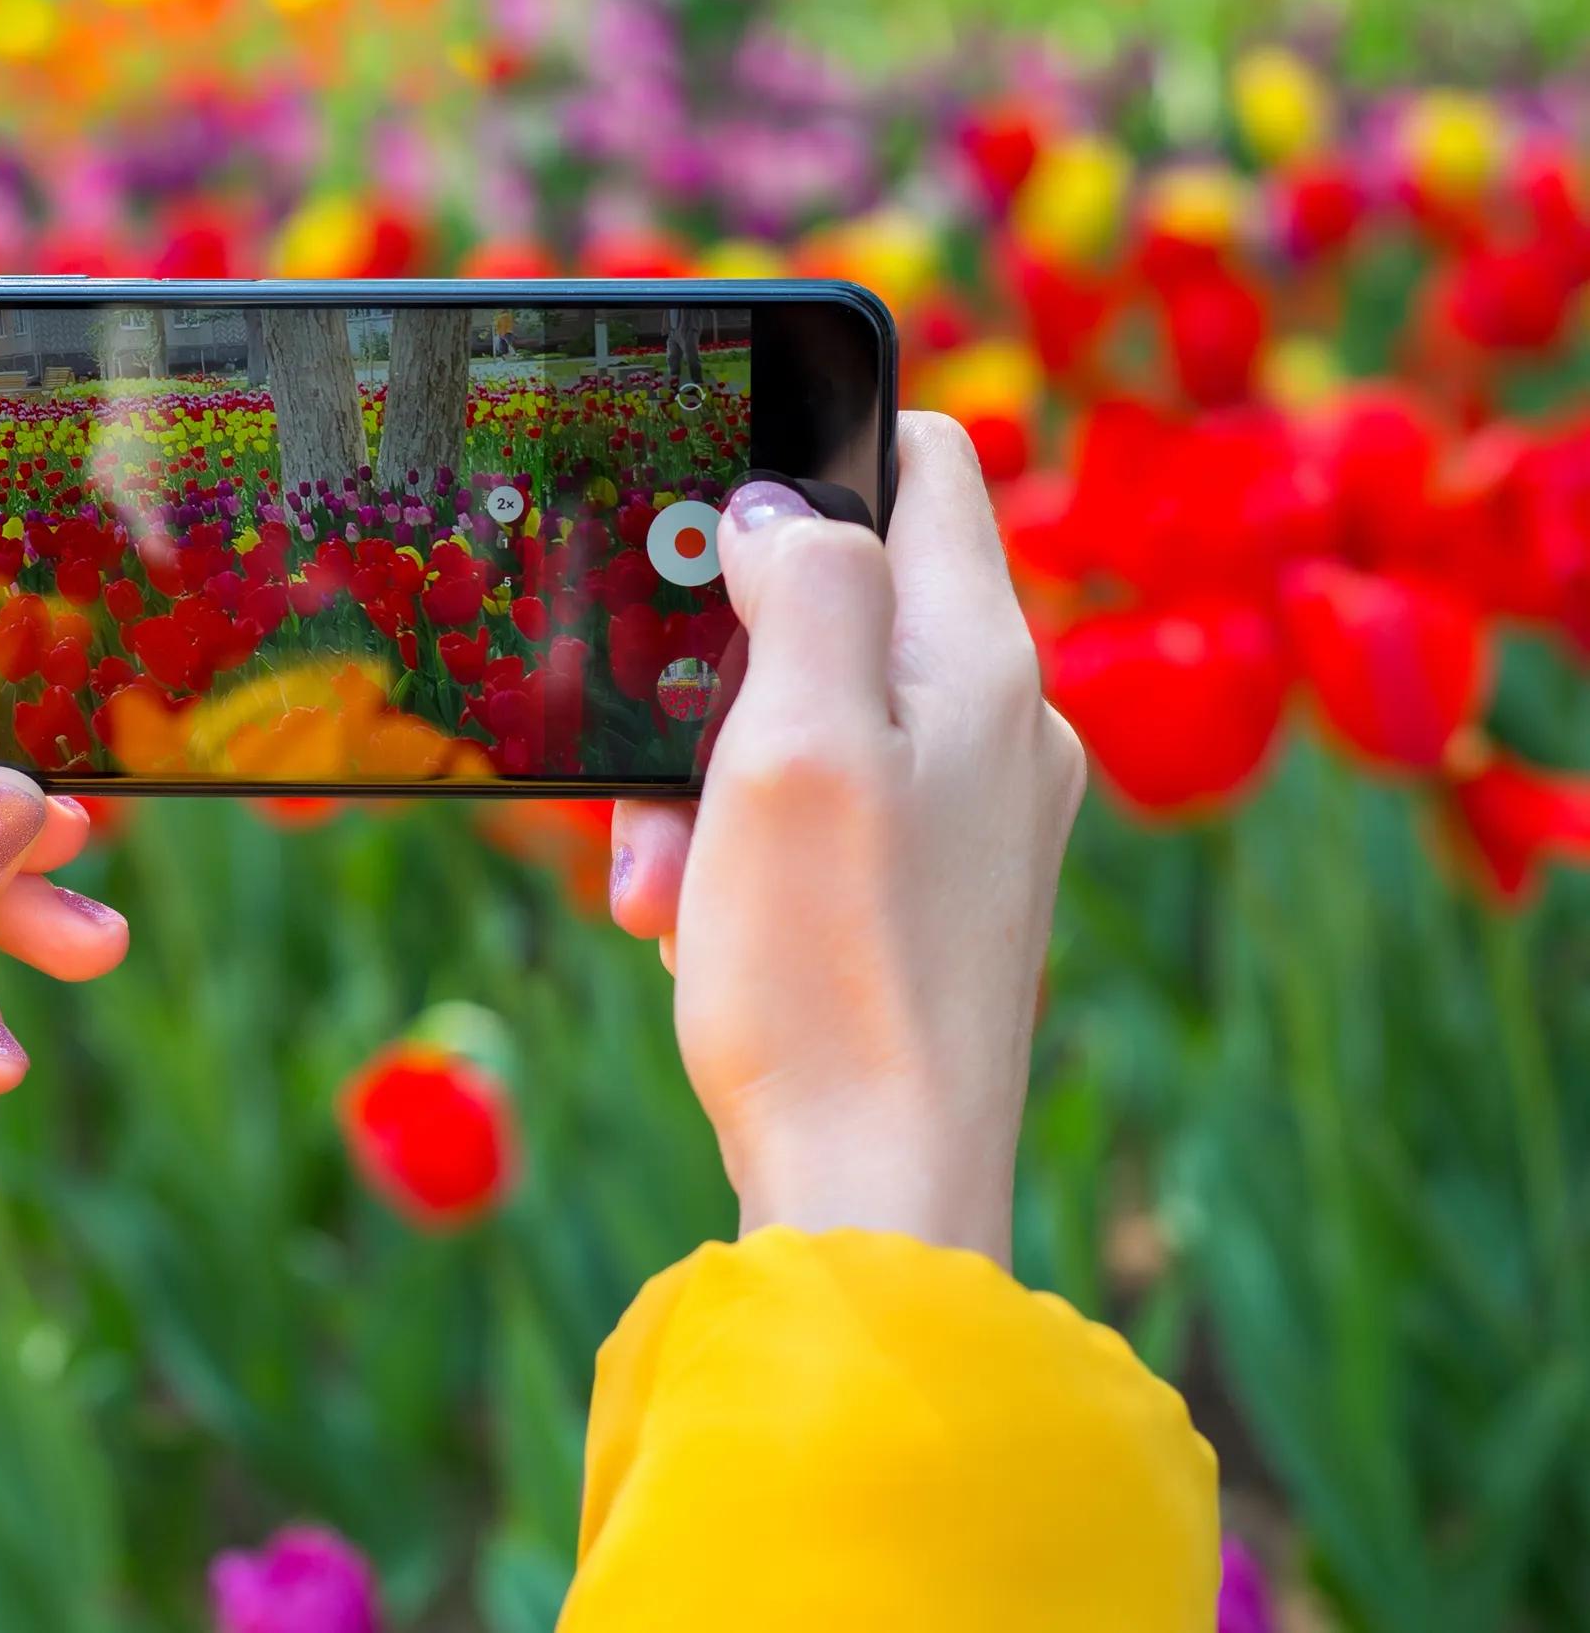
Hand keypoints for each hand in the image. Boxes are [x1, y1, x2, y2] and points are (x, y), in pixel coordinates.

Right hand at [608, 413, 1083, 1264]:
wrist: (878, 1196)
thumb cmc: (828, 977)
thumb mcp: (792, 743)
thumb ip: (801, 586)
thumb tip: (780, 505)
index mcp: (981, 661)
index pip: (923, 461)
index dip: (809, 456)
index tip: (705, 517)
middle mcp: (1000, 726)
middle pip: (838, 605)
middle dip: (716, 667)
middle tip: (653, 765)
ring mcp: (975, 819)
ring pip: (810, 722)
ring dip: (709, 781)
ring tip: (662, 886)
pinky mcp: (936, 900)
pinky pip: (821, 819)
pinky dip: (742, 851)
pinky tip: (699, 930)